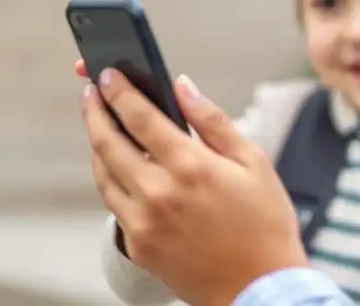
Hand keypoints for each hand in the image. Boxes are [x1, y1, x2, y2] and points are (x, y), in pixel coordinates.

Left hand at [80, 67, 308, 305]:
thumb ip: (213, 121)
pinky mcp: (139, 245)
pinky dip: (110, 178)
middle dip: (96, 111)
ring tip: (101, 123)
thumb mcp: (253, 162)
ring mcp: (144, 222)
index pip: (140, 117)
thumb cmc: (265, 223)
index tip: (108, 74)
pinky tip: (119, 166)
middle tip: (93, 93)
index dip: (119, 91)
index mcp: (191, 166)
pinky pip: (113, 203)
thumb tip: (182, 86)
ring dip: (97, 143)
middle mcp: (159, 193)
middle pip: (108, 142)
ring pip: (103, 173)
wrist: (260, 287)